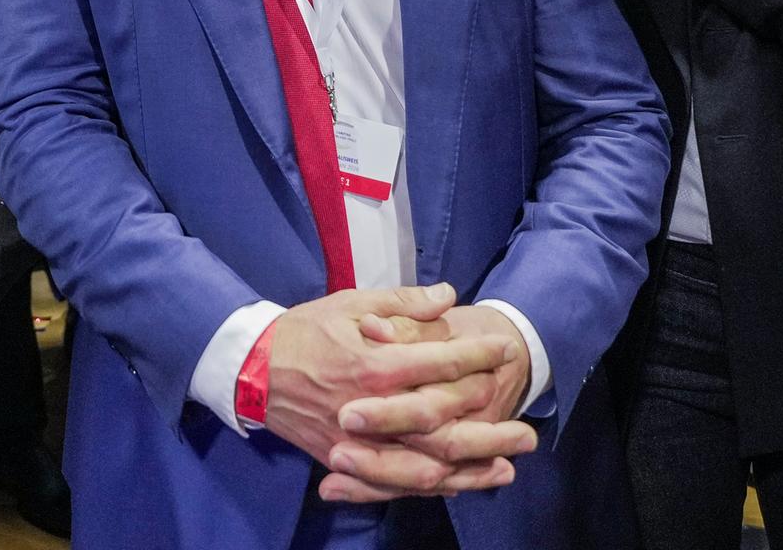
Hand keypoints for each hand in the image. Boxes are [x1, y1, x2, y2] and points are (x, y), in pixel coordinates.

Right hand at [265, 284, 523, 499]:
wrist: (254, 369)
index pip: (438, 363)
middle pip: (441, 425)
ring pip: (423, 464)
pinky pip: (394, 482)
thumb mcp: (354, 302)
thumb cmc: (308, 330)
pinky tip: (459, 485)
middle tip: (528, 430)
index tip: (506, 350)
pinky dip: (429, 486)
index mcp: (375, 364)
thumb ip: (404, 302)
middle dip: (488, 427)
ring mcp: (359, 443)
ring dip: (469, 469)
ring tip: (508, 468)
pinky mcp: (347, 462)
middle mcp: (373, 410)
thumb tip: (449, 296)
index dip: (476, 356)